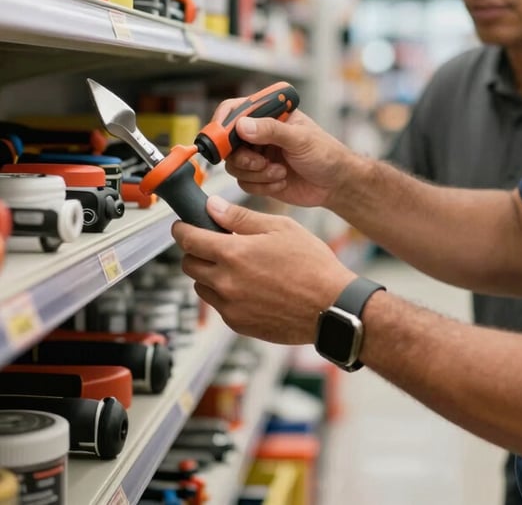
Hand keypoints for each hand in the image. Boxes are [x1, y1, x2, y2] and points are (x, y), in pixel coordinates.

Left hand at [171, 196, 354, 342]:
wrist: (331, 306)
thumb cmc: (312, 265)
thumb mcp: (280, 228)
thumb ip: (241, 216)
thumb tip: (213, 207)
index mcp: (233, 253)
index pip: (188, 239)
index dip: (182, 229)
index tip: (183, 225)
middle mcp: (225, 282)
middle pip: (189, 264)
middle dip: (196, 251)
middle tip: (217, 243)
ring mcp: (230, 306)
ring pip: (201, 286)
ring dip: (210, 273)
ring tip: (237, 266)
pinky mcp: (238, 324)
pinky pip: (219, 305)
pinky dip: (225, 294)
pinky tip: (250, 286)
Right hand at [223, 108, 351, 207]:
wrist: (336, 184)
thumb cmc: (326, 153)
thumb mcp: (300, 138)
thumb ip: (271, 130)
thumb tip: (242, 125)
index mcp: (269, 115)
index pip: (235, 110)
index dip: (222, 123)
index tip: (220, 139)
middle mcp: (260, 134)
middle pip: (228, 143)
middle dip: (243, 157)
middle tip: (260, 163)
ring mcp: (258, 155)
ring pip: (234, 165)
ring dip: (256, 173)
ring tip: (280, 173)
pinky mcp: (259, 177)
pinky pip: (244, 183)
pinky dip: (262, 186)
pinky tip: (282, 182)